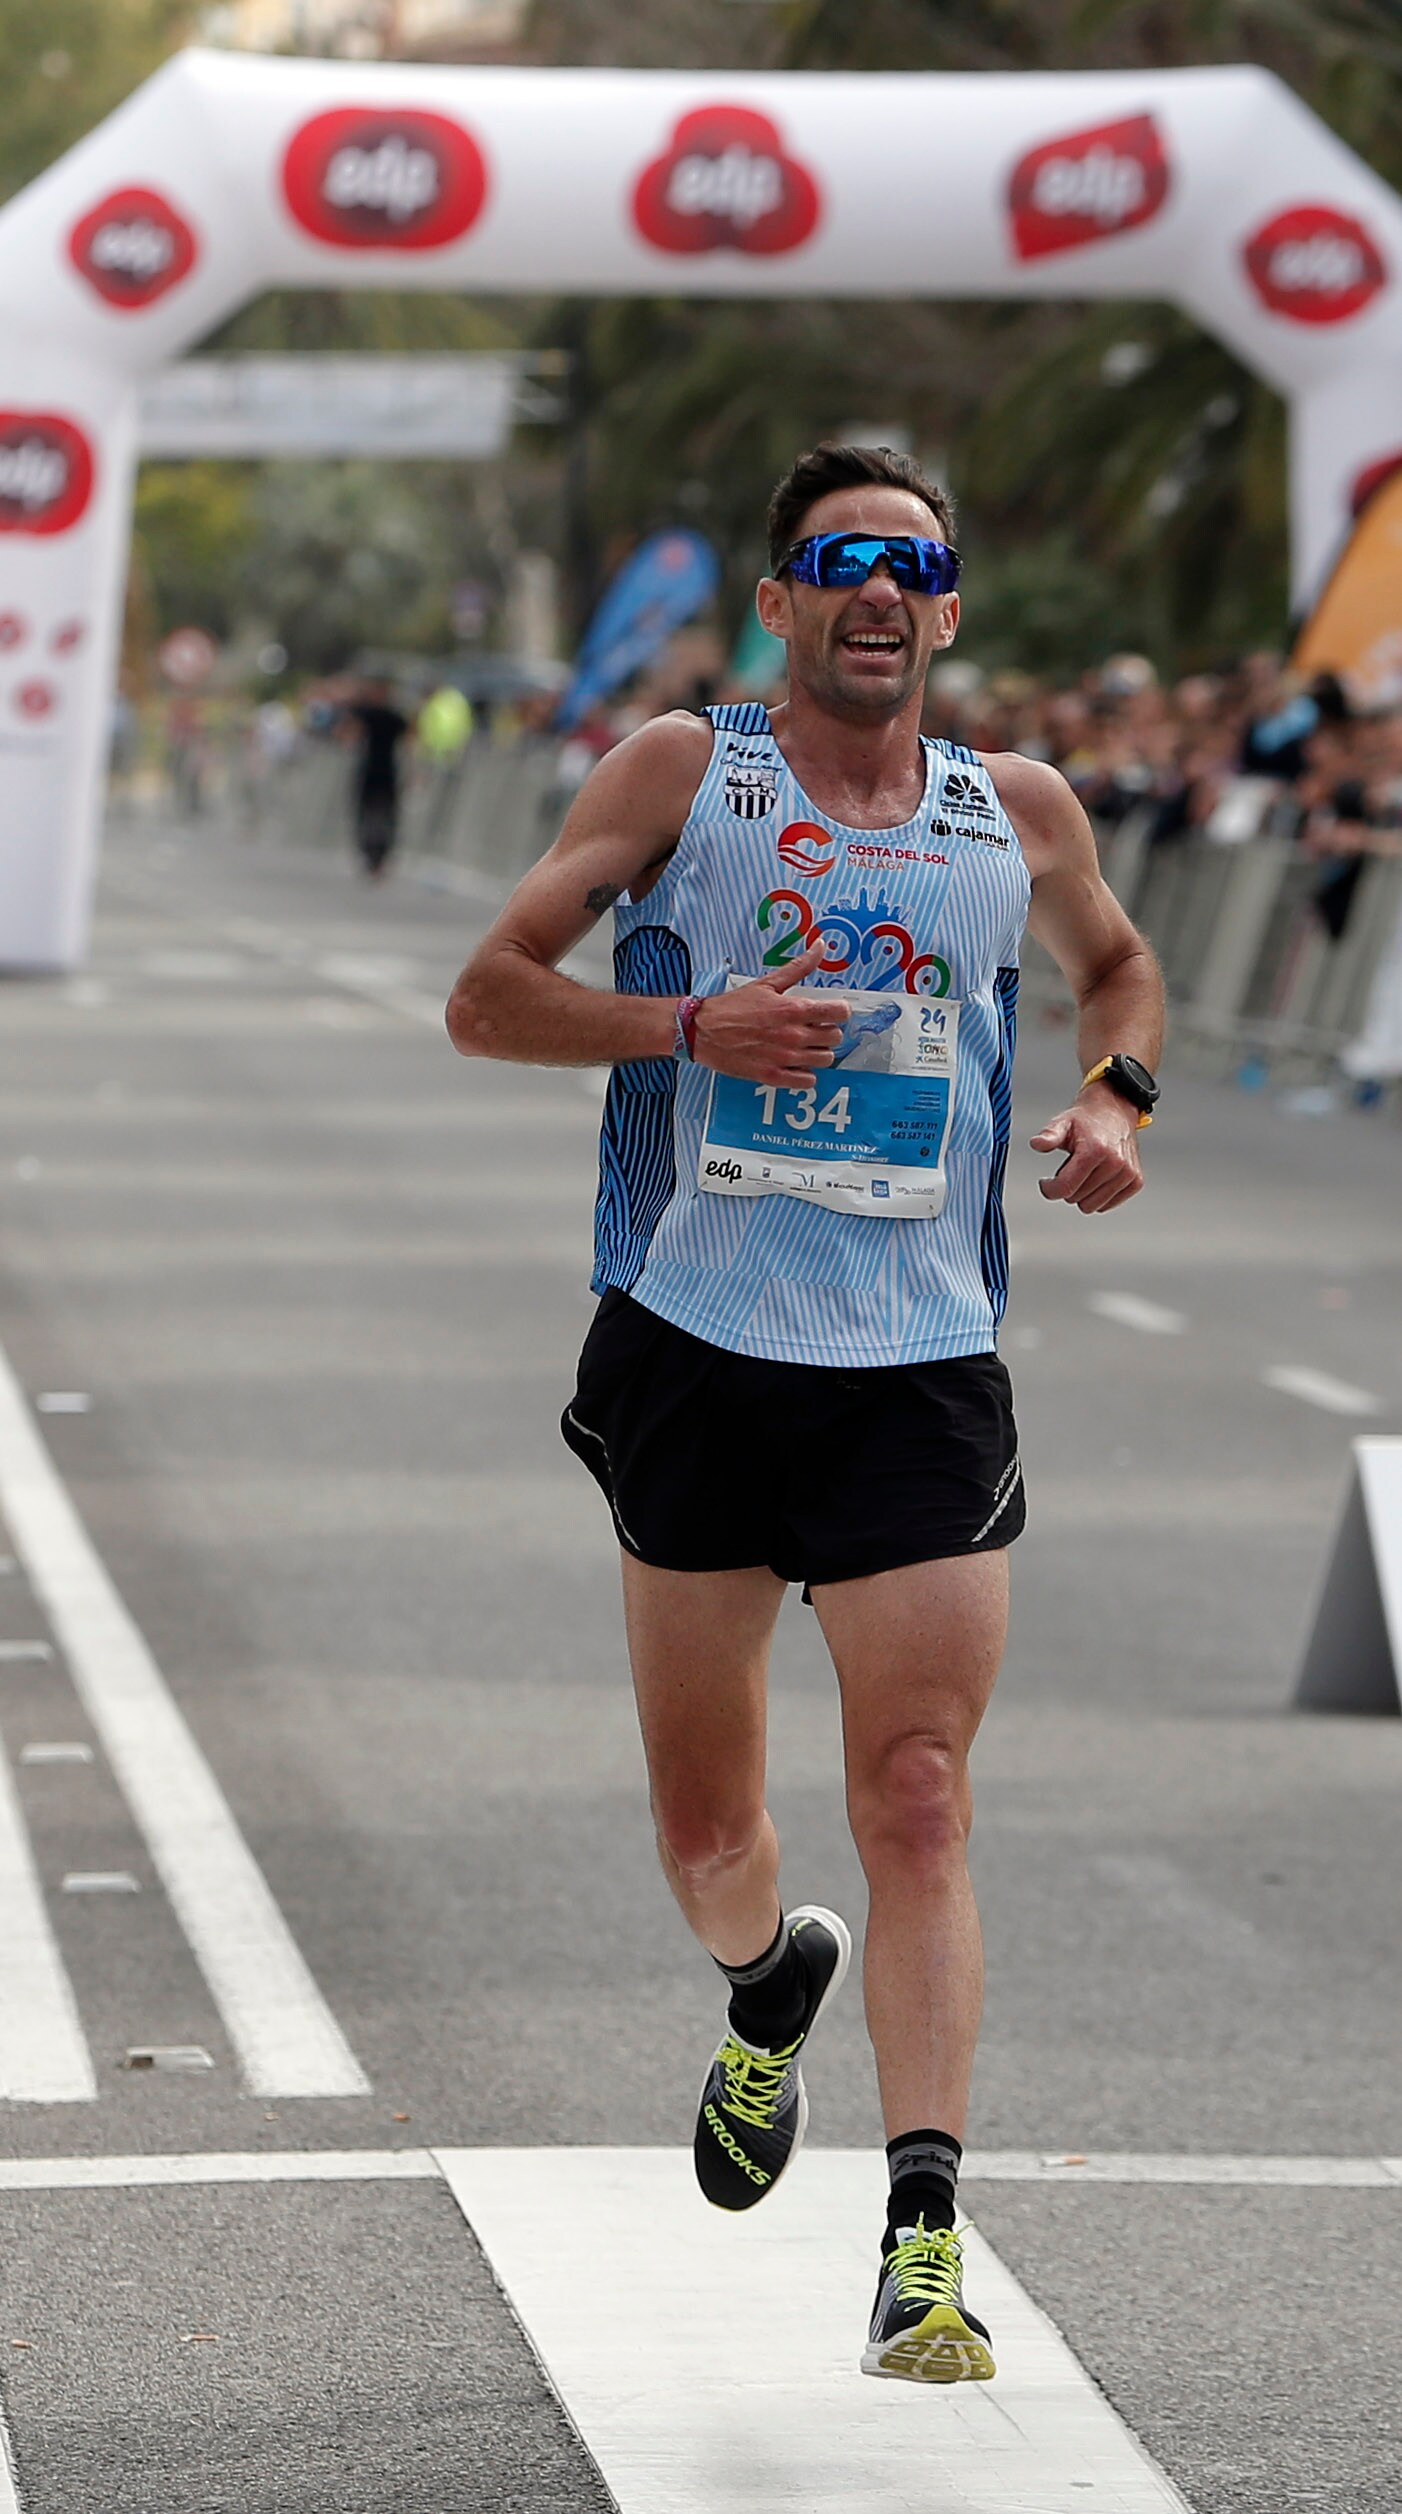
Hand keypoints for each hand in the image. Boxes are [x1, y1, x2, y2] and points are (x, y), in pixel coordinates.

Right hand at [693, 942, 849, 1086]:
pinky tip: (795, 1063)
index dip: (839, 1010)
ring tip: (804, 1045)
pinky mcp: (773, 1076)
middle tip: (814, 1027)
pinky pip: (807, 1081)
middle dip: (828, 1030)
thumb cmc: (731, 1007)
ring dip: (819, 1052)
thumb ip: (799, 967)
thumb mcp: (767, 983)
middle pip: (834, 1037)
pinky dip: (805, 1073)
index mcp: (792, 1009)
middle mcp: (792, 1035)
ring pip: (824, 1059)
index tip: (832, 1011)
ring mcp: (784, 1058)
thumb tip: (819, 947)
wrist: (702, 1030)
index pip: (839, 1012)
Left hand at [1030, 1088, 1143, 1213]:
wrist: (1115, 1110)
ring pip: (1092, 1206)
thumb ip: (1049, 1136)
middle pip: (1076, 1198)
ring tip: (1085, 1171)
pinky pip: (1107, 1205)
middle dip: (1067, 1186)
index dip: (1049, 1190)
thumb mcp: (1062, 1122)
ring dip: (1083, 1193)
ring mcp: (1127, 1174)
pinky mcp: (1135, 1181)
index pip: (1065, 1187)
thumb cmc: (1087, 1119)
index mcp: (1095, 1150)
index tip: (1046, 1183)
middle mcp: (1115, 1163)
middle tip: (1071, 1166)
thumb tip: (1036, 1143)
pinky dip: (1098, 1196)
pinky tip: (1097, 1177)